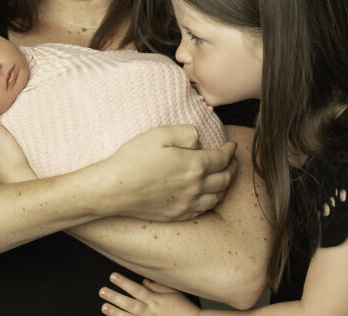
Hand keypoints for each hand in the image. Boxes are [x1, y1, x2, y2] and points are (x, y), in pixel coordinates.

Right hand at [95, 125, 236, 220]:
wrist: (114, 189)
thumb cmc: (134, 159)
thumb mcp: (159, 134)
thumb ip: (185, 132)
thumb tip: (199, 138)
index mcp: (194, 165)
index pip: (222, 158)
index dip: (230, 150)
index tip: (231, 145)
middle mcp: (196, 187)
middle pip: (225, 178)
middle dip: (232, 167)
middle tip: (232, 160)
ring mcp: (187, 204)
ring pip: (218, 196)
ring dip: (225, 185)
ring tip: (224, 176)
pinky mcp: (178, 214)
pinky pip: (204, 209)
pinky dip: (212, 200)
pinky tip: (208, 195)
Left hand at [101, 273, 200, 315]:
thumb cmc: (185, 309)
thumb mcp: (173, 294)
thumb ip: (158, 286)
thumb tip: (144, 280)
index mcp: (156, 301)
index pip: (137, 289)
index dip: (124, 282)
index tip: (112, 276)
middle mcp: (151, 312)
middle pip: (130, 304)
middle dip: (115, 297)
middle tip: (102, 291)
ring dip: (116, 313)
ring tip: (104, 307)